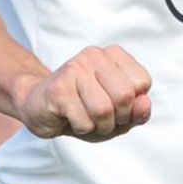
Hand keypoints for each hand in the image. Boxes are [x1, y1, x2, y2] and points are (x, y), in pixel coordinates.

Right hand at [13, 45, 151, 142]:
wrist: (38, 107)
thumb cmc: (82, 110)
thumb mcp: (117, 116)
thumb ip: (137, 112)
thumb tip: (144, 103)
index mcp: (113, 55)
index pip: (142, 83)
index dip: (132, 105)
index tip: (114, 105)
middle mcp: (94, 55)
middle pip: (125, 96)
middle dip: (117, 118)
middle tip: (99, 117)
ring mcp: (74, 68)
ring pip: (104, 111)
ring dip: (98, 126)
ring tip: (84, 118)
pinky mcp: (58, 88)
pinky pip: (84, 122)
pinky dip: (80, 129)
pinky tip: (68, 117)